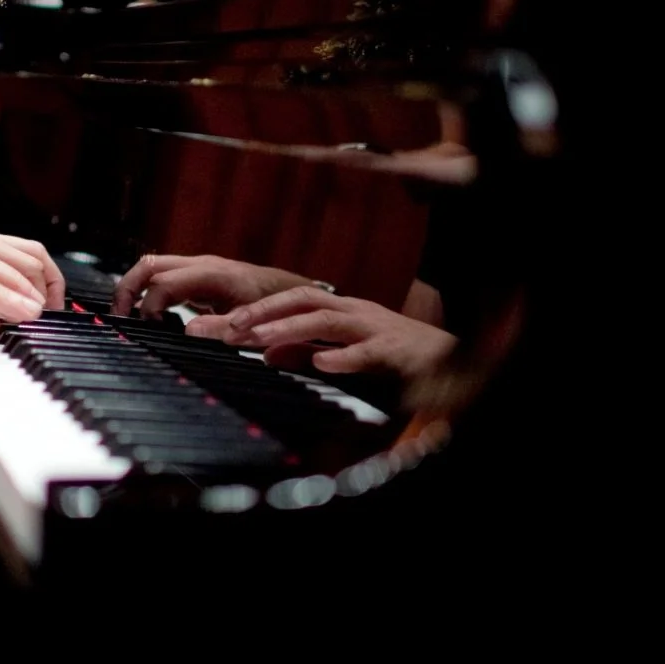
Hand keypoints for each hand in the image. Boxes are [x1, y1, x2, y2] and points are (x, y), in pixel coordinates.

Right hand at [112, 254, 314, 317]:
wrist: (292, 293)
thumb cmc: (275, 307)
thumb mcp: (251, 323)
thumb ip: (221, 327)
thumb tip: (187, 332)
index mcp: (211, 274)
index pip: (164, 282)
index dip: (150, 306)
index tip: (150, 329)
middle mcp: (200, 265)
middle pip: (149, 265)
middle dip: (127, 289)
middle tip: (118, 318)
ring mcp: (197, 269)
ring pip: (152, 268)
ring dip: (134, 289)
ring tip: (126, 318)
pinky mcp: (197, 277)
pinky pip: (163, 277)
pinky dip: (149, 292)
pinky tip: (149, 317)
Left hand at [186, 286, 457, 379]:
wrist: (449, 359)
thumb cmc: (392, 356)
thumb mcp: (342, 352)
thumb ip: (306, 350)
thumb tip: (267, 354)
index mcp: (337, 311)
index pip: (288, 302)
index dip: (252, 311)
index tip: (215, 326)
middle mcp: (352, 312)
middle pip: (301, 300)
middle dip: (262, 312)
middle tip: (227, 328)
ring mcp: (373, 328)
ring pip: (327, 321)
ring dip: (290, 328)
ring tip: (259, 339)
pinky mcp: (394, 351)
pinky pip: (367, 352)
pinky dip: (344, 357)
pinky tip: (322, 363)